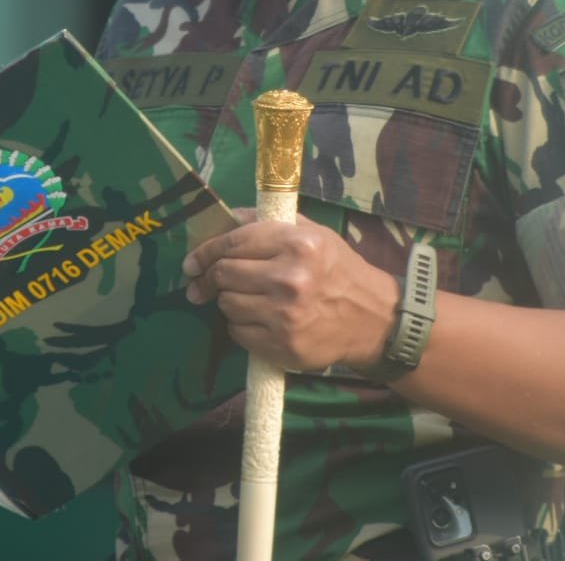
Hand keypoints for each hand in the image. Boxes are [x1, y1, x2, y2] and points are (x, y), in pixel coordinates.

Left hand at [182, 210, 399, 372]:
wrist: (373, 319)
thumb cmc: (338, 270)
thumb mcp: (312, 234)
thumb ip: (268, 223)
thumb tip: (225, 218)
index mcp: (297, 244)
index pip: (233, 243)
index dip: (205, 252)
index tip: (191, 263)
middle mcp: (289, 278)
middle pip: (224, 275)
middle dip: (210, 279)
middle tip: (204, 284)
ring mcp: (284, 316)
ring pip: (227, 305)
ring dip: (228, 302)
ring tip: (246, 299)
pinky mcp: (282, 346)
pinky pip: (238, 333)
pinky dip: (240, 326)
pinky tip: (259, 320)